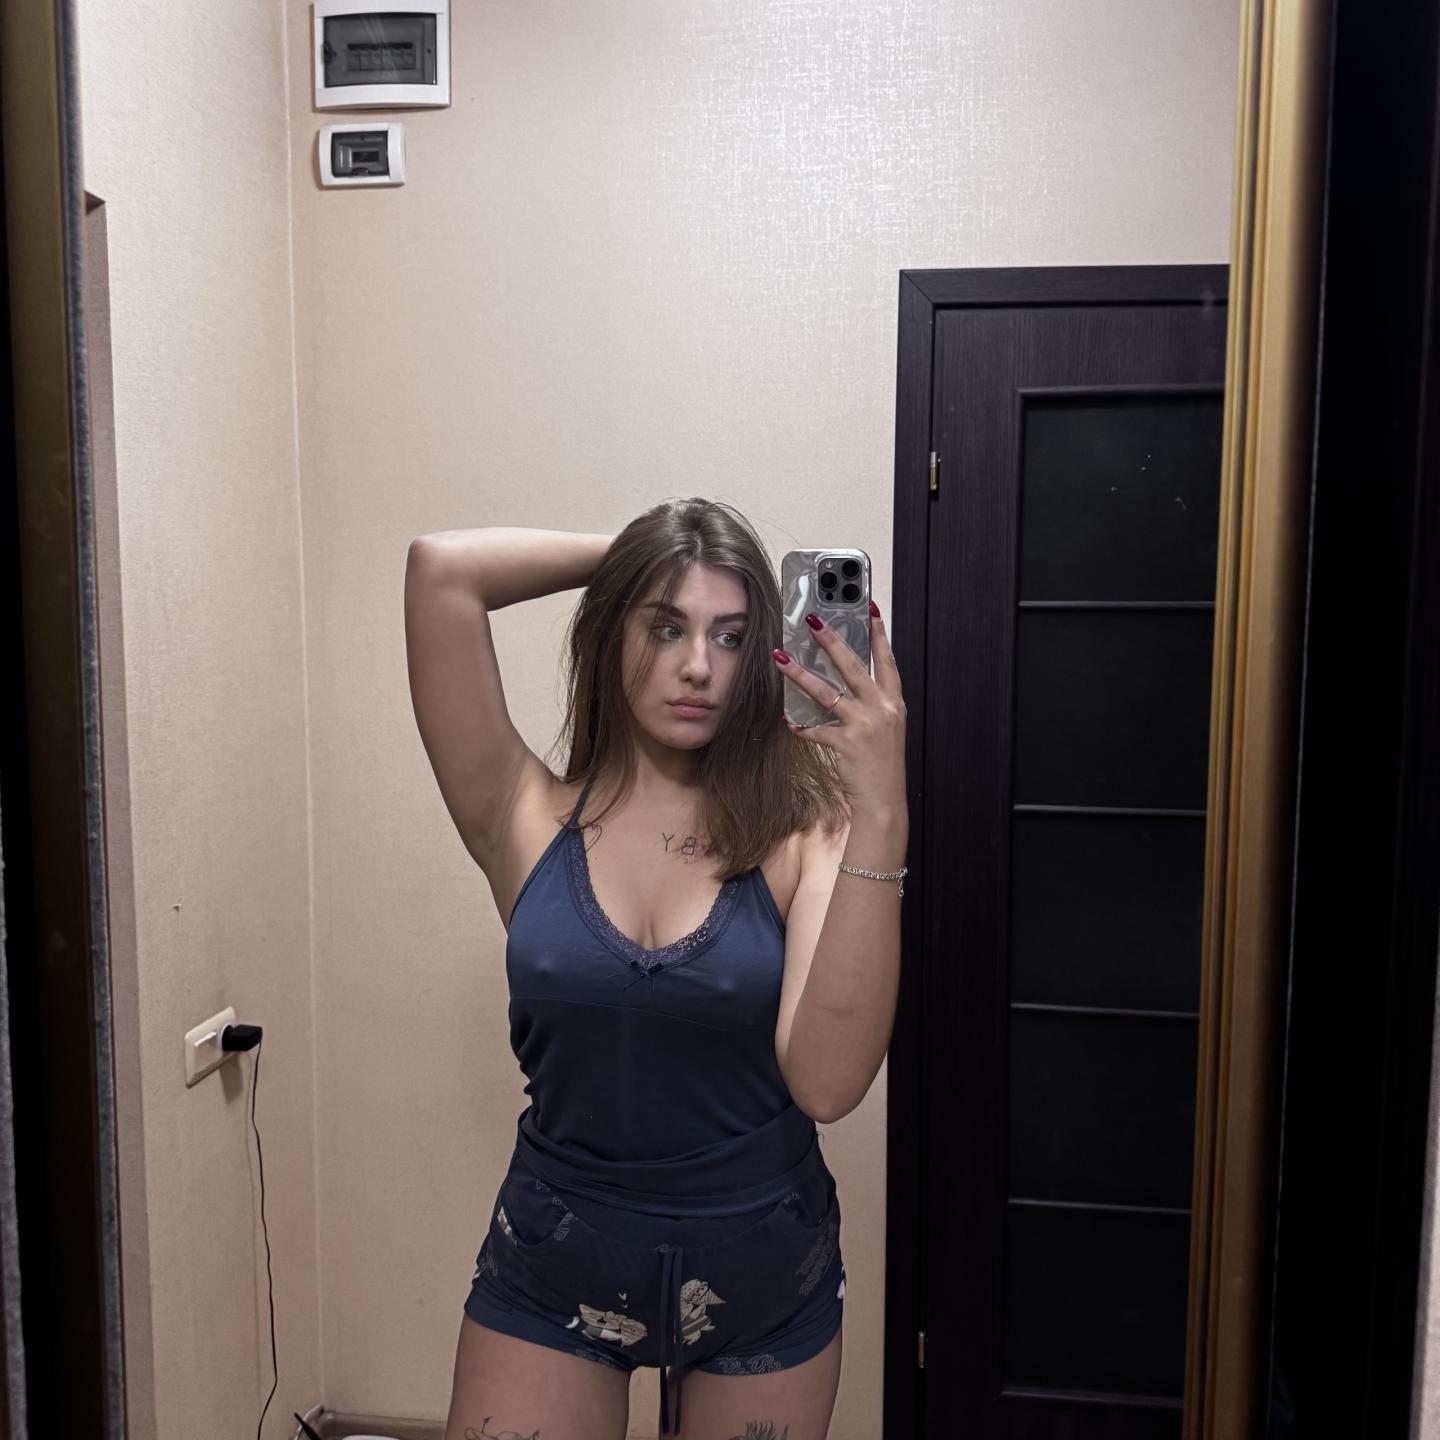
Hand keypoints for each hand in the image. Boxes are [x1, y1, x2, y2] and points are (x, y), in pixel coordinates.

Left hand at [773, 604, 907, 813]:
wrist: (884, 800)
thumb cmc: (881, 763)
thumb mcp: (885, 727)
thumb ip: (870, 702)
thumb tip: (844, 680)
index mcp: (893, 702)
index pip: (887, 660)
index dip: (878, 633)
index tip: (869, 609)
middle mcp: (882, 709)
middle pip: (853, 666)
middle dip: (831, 640)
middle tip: (813, 621)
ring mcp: (865, 726)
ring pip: (827, 693)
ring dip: (800, 674)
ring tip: (780, 657)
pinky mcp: (847, 744)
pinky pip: (816, 730)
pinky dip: (802, 726)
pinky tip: (788, 720)